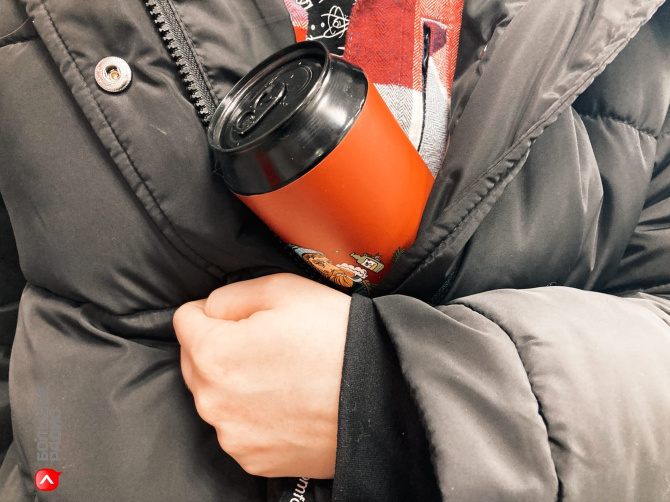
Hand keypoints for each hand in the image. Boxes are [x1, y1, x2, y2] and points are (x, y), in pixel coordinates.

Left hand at [173, 273, 350, 478]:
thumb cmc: (335, 337)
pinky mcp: (254, 460)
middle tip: (270, 343)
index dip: (215, 312)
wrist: (382, 394)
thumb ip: (229, 295)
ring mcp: (233, 436)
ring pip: (216, 396)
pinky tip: (288, 403)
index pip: (185, 319)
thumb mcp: (282, 289)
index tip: (245, 317)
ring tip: (284, 374)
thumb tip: (209, 311)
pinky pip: (238, 428)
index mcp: (213, 353)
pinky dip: (254, 415)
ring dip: (236, 383)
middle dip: (221, 347)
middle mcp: (213, 401)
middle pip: (195, 361)